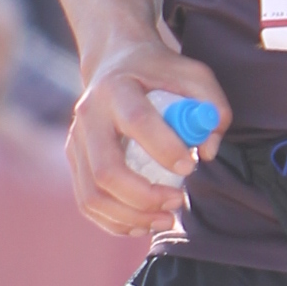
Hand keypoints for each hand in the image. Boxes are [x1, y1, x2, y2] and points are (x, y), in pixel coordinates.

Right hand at [65, 38, 227, 238]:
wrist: (115, 63)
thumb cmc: (159, 73)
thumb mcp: (193, 75)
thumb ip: (212, 106)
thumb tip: (208, 152)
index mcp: (117, 88)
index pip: (138, 121)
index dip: (164, 149)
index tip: (190, 167)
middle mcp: (89, 116)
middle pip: (106, 170)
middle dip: (145, 197)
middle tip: (178, 202)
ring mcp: (77, 140)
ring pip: (93, 195)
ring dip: (132, 216)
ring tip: (166, 219)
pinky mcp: (75, 160)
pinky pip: (88, 202)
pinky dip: (116, 222)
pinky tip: (144, 222)